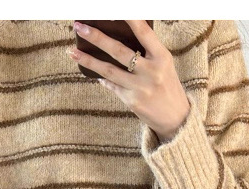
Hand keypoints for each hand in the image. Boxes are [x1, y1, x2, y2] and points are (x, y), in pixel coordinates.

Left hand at [69, 20, 190, 141]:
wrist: (176, 118)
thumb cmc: (167, 86)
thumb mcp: (164, 64)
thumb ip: (147, 51)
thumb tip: (119, 36)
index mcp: (162, 57)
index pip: (143, 32)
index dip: (129, 18)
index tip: (113, 9)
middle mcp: (151, 72)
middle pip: (119, 51)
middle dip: (97, 37)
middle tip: (80, 27)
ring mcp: (140, 88)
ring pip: (109, 70)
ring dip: (88, 60)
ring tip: (72, 52)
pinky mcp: (132, 101)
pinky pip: (112, 86)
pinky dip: (103, 78)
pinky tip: (92, 71)